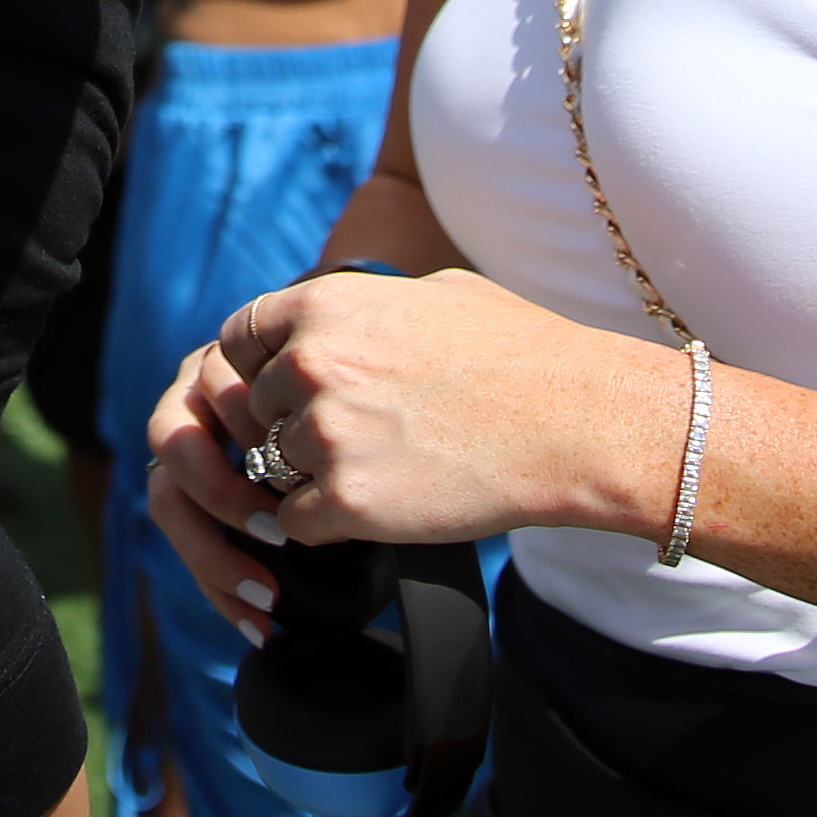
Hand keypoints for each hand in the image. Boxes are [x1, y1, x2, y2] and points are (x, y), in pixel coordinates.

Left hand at [141, 269, 671, 632]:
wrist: (578, 423)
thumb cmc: (523, 352)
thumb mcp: (435, 292)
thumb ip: (365, 305)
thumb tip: (341, 317)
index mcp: (326, 305)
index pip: (238, 338)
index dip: (257, 368)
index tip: (284, 390)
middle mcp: (311, 363)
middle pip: (252, 407)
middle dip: (288, 424)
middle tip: (350, 438)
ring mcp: (326, 434)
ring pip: (272, 466)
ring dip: (311, 476)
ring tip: (380, 471)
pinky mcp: (347, 501)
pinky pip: (295, 521)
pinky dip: (324, 524)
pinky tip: (375, 510)